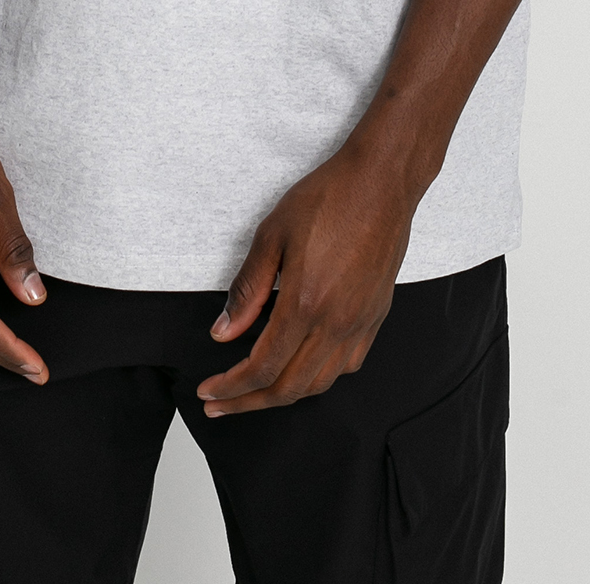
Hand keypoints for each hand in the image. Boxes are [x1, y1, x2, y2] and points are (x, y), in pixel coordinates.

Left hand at [196, 141, 413, 415]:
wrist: (381, 182)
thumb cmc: (327, 199)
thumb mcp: (272, 234)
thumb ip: (247, 289)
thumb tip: (223, 333)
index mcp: (305, 304)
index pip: (262, 368)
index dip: (231, 387)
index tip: (209, 392)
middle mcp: (335, 323)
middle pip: (288, 387)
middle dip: (249, 403)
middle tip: (219, 406)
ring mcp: (360, 324)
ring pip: (319, 383)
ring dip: (282, 396)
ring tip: (253, 394)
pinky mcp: (375, 317)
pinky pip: (347, 365)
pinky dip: (318, 378)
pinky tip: (302, 368)